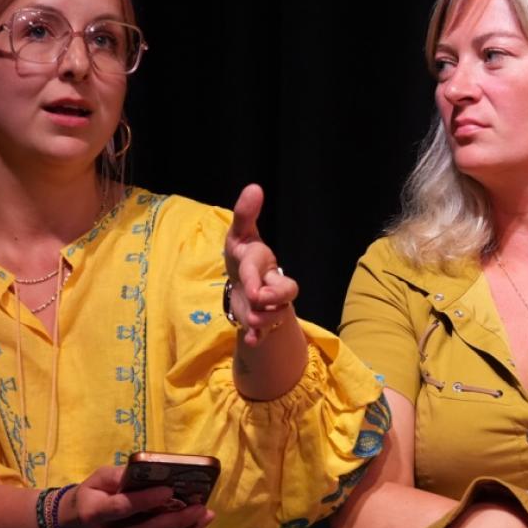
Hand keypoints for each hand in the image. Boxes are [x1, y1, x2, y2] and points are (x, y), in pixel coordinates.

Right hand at [60, 464, 213, 527]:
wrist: (72, 526)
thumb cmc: (90, 495)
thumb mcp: (98, 478)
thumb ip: (122, 475)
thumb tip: (153, 471)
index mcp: (93, 513)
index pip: (122, 507)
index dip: (146, 500)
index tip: (170, 490)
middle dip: (176, 519)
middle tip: (201, 507)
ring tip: (206, 516)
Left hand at [224, 183, 299, 346]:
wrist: (244, 285)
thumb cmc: (242, 255)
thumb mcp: (239, 235)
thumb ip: (246, 214)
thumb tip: (255, 187)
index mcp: (264, 261)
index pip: (264, 267)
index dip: (258, 276)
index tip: (254, 288)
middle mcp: (272, 282)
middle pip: (287, 290)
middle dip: (272, 297)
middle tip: (257, 299)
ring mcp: (269, 304)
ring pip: (278, 313)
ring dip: (264, 318)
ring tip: (251, 319)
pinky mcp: (262, 321)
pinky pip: (265, 331)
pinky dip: (258, 337)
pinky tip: (251, 340)